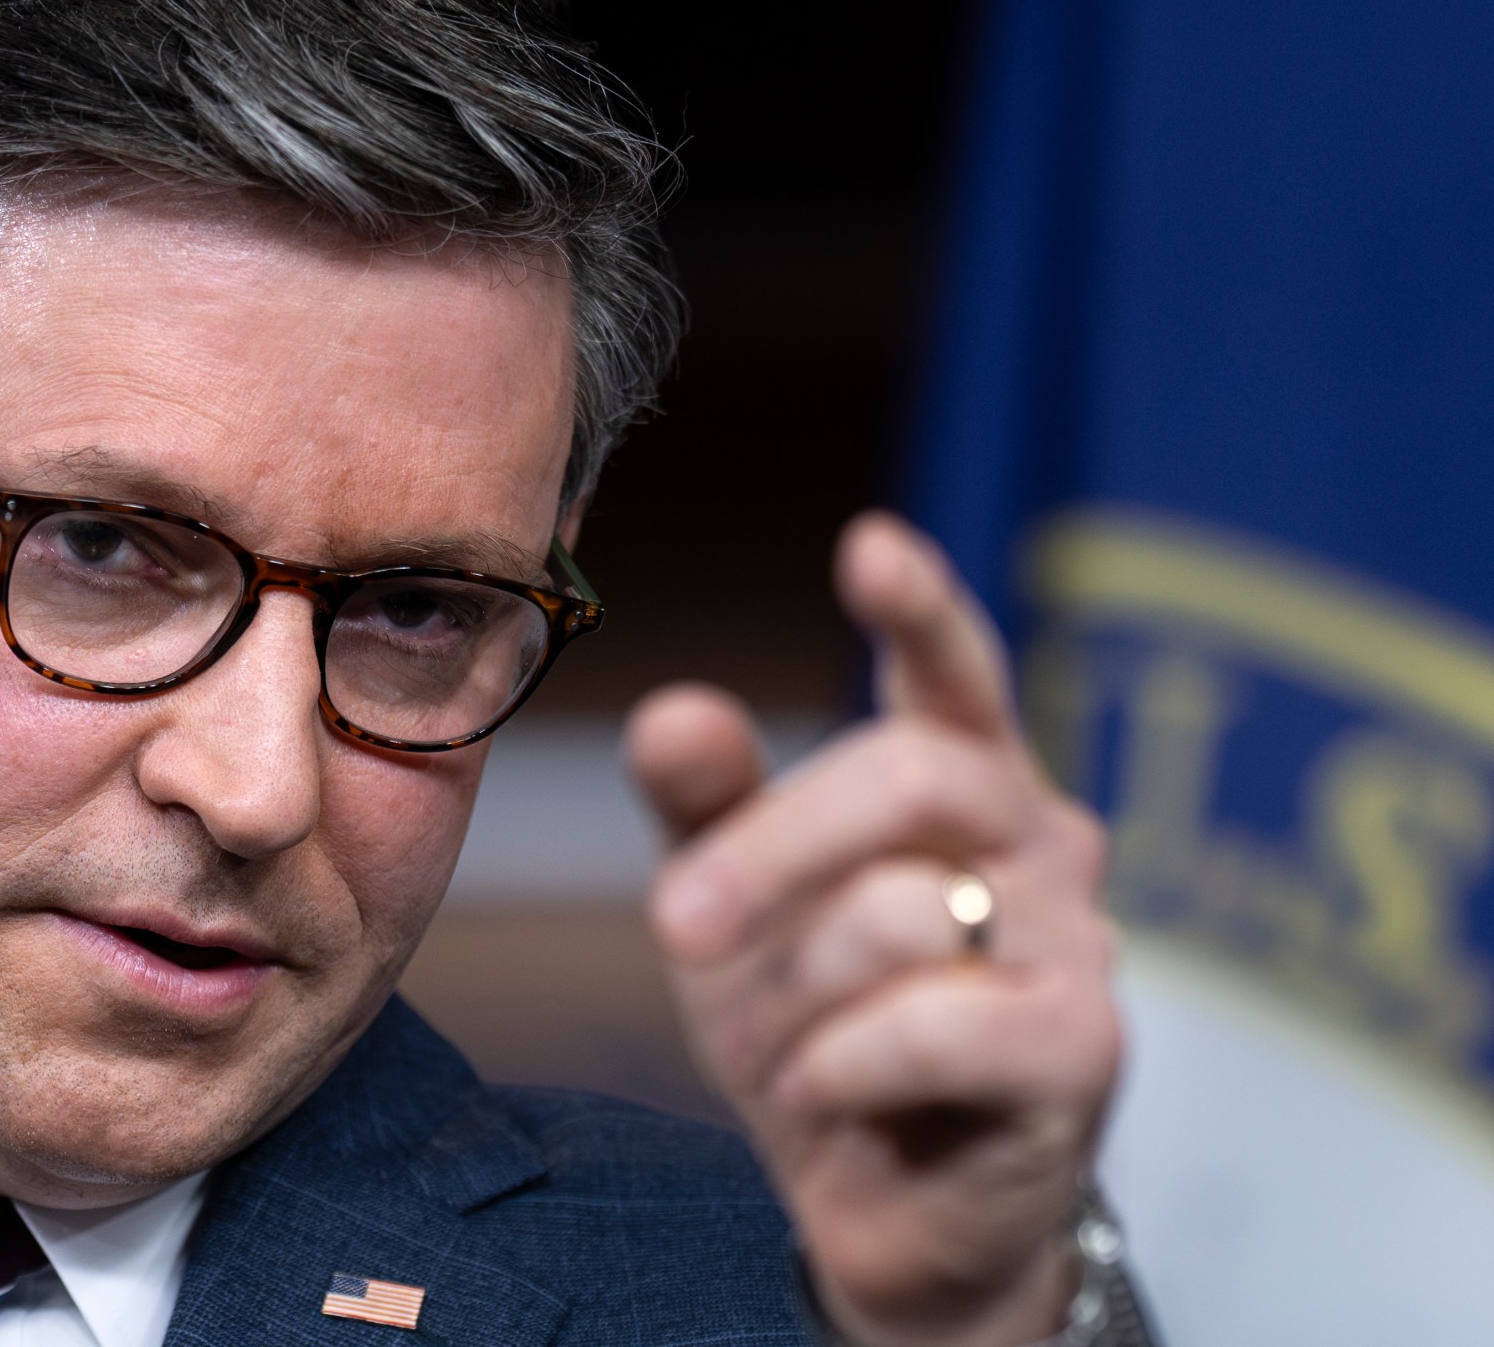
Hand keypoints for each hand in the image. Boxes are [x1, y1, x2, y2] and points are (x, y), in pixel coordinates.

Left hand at [629, 513, 1120, 1346]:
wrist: (882, 1208)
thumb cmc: (819, 1020)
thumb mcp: (737, 905)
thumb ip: (706, 806)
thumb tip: (673, 710)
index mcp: (958, 781)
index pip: (953, 673)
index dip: (920, 609)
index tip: (870, 547)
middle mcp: (1038, 838)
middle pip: (904, 778)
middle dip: (768, 851)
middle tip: (677, 923)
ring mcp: (1075, 942)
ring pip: (900, 912)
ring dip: (798, 994)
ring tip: (791, 1049)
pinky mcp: (1081, 1053)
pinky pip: (929, 1024)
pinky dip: (842, 1064)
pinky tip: (828, 1094)